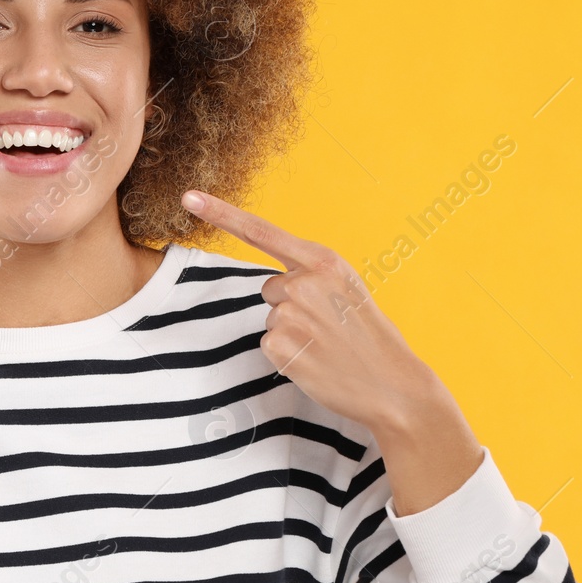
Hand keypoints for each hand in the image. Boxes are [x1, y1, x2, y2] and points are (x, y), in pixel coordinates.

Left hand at [180, 189, 450, 434]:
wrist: (393, 384)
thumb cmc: (369, 336)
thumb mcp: (348, 288)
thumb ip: (312, 275)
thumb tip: (276, 283)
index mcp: (323, 261)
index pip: (261, 232)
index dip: (221, 213)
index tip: (188, 198)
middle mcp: (303, 282)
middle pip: (270, 288)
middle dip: (291, 307)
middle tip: (328, 327)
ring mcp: (290, 314)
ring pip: (270, 318)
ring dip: (292, 333)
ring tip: (326, 345)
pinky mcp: (279, 346)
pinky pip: (268, 344)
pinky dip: (288, 356)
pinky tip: (316, 361)